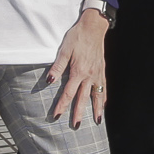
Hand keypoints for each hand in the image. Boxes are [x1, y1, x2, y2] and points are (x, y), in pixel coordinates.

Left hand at [46, 8, 108, 126]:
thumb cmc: (77, 37)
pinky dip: (103, 97)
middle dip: (79, 113)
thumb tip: (49, 81)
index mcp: (78, 71)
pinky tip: (103, 104)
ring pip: (97, 95)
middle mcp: (89, 75)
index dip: (62, 105)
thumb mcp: (64, 50)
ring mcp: (97, 74)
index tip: (57, 116)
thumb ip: (57, 67)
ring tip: (98, 121)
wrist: (93, 27)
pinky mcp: (102, 70)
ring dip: (97, 109)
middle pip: (83, 98)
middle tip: (76, 126)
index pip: (68, 93)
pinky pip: (103, 87)